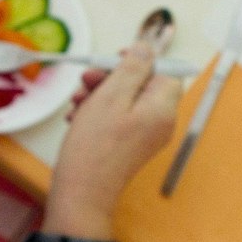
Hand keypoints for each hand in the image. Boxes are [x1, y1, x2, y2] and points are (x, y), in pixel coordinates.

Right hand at [46, 47, 181, 238]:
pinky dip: (97, 113)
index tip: (116, 59)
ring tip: (77, 101)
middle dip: (111, 78)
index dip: (142, 62)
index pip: (165, 72)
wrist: (82, 193)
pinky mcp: (128, 146)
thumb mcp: (112, 95)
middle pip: (142, 85)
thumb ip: (133, 68)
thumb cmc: (95, 147)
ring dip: (98, 94)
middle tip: (87, 79)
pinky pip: (117, 118)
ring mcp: (144, 136)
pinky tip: (76, 116)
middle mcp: (159, 123)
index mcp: (163, 110)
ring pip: (124, 101)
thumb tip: (147, 48)